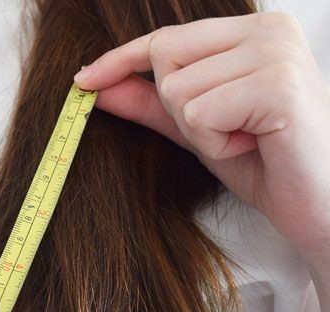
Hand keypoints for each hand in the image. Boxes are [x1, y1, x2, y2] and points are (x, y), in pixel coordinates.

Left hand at [75, 12, 329, 262]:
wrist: (320, 204)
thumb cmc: (265, 162)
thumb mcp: (196, 128)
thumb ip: (149, 103)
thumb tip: (95, 85)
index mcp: (252, 30)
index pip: (166, 38)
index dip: (121, 60)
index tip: (83, 79)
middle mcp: (268, 29)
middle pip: (166, 58)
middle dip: (180, 108)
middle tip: (228, 129)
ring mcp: (276, 53)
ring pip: (178, 90)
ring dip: (200, 131)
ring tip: (244, 140)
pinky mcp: (278, 85)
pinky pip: (200, 113)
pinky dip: (216, 143)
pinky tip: (254, 146)